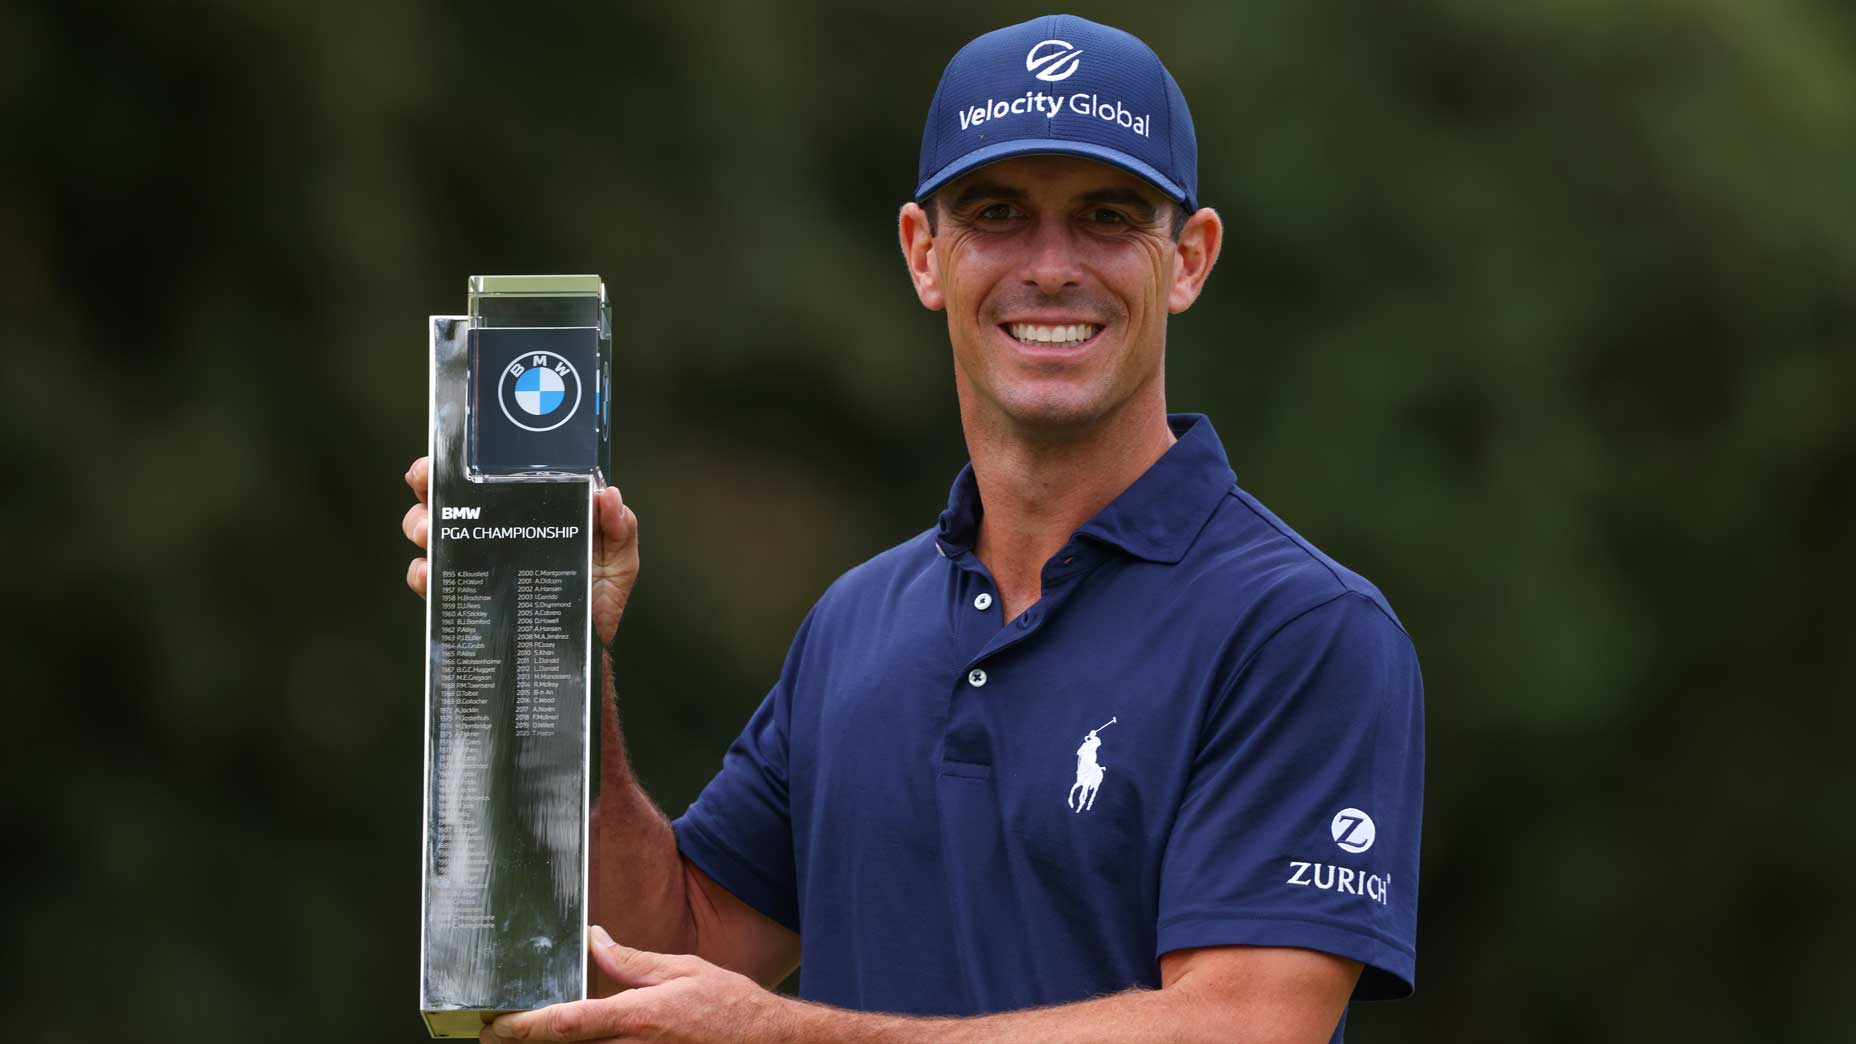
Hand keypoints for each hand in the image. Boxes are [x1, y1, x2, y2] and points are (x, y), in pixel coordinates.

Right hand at [402, 457, 640, 646]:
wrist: (583, 651)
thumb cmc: (598, 601)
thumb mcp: (619, 560)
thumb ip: (620, 527)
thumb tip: (609, 495)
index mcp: (528, 514)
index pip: (490, 478)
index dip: (465, 461)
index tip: (451, 456)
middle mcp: (495, 534)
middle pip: (448, 498)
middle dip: (429, 484)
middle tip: (427, 485)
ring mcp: (477, 564)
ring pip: (430, 532)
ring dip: (422, 524)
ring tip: (430, 530)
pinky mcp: (466, 597)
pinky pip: (431, 581)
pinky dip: (422, 573)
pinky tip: (430, 571)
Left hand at [481, 926, 797, 1042]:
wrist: (767, 1043)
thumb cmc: (730, 1008)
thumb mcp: (682, 970)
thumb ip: (631, 962)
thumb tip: (596, 941)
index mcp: (636, 1018)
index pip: (566, 1024)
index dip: (524, 1027)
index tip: (495, 1024)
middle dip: (526, 1042)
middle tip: (496, 1030)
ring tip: (527, 1034)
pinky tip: (573, 1039)